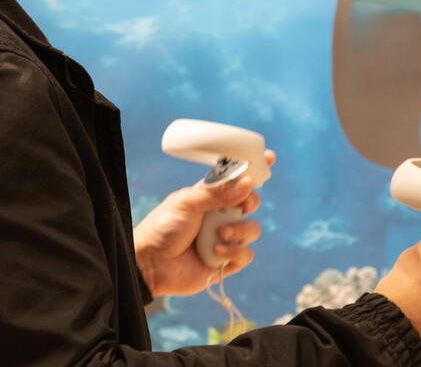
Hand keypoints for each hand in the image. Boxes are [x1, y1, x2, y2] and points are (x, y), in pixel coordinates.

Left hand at [133, 150, 274, 297]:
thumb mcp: (188, 202)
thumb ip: (218, 193)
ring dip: (239, 230)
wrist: (151, 263)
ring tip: (219, 233)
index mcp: (210, 196)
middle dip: (252, 201)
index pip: (235, 179)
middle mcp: (220, 215)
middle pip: (251, 202)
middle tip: (242, 205)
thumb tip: (248, 182)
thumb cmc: (164, 227)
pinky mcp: (226, 261)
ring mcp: (225, 238)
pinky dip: (235, 252)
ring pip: (253, 229)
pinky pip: (246, 254)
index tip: (269, 158)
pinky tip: (216, 253)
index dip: (253, 169)